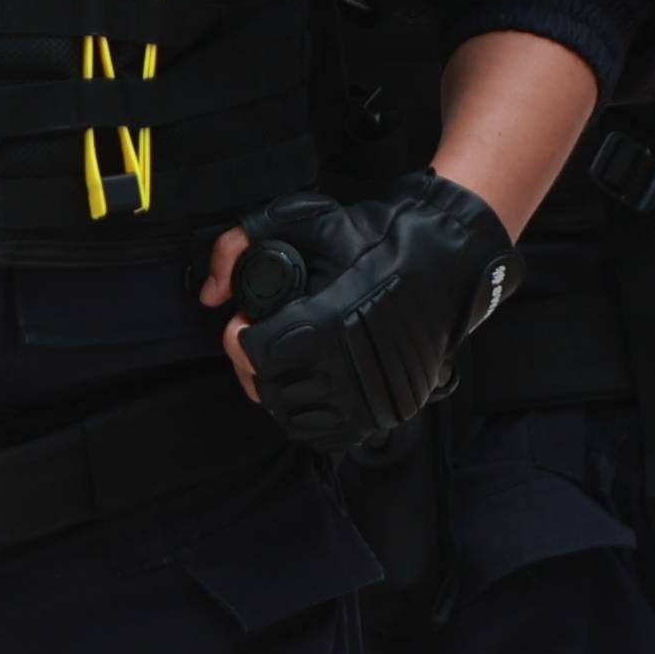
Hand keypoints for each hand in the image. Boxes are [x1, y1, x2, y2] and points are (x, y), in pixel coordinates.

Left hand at [209, 174, 517, 466]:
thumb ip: (239, 246)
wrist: (446, 259)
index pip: (257, 355)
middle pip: (271, 391)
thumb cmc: (376, 237)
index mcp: (326, 325)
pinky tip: (311, 383)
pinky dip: (312, 415)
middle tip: (265, 338)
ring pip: (297, 418)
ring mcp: (372, 398)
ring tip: (288, 359)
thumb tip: (208, 293)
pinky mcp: (388, 412)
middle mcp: (350, 370)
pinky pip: (332, 434)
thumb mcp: (303, 219)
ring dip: (281, 390)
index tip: (247, 322)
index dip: (241, 338)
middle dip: (255, 364)